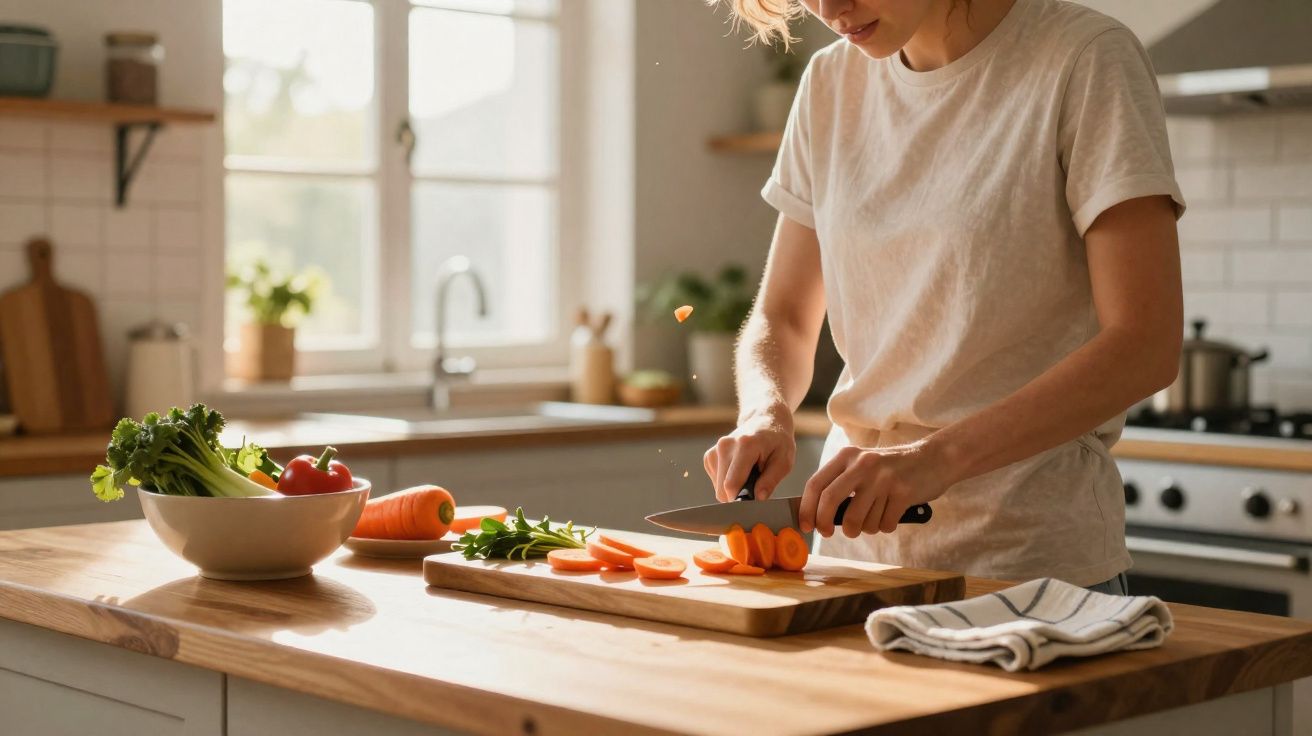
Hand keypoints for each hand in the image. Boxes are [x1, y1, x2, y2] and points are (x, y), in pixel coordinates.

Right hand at [703, 408, 795, 500]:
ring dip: (734, 489)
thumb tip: (759, 498)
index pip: (732, 484)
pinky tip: (740, 472)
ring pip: (718, 488)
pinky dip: (727, 483)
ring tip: (749, 475)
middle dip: (739, 495)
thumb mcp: (784, 460)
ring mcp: (715, 450)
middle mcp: (725, 446)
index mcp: (745, 445)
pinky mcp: (709, 456)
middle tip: (757, 486)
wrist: (764, 420)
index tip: (754, 502)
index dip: (741, 500)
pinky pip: (716, 482)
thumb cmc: (777, 442)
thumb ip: (771, 480)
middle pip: (723, 489)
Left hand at [799, 440, 959, 537]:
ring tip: (875, 516)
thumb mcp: (862, 465)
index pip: (816, 484)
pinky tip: (893, 512)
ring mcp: (883, 478)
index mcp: (847, 456)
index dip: (807, 509)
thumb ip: (840, 483)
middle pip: (830, 502)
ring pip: (858, 521)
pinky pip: (884, 525)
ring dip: (864, 528)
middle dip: (825, 524)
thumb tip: (815, 515)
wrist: (935, 459)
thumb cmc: (891, 469)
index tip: (806, 526)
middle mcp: (863, 464)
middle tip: (829, 533)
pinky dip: (886, 525)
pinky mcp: (903, 493)